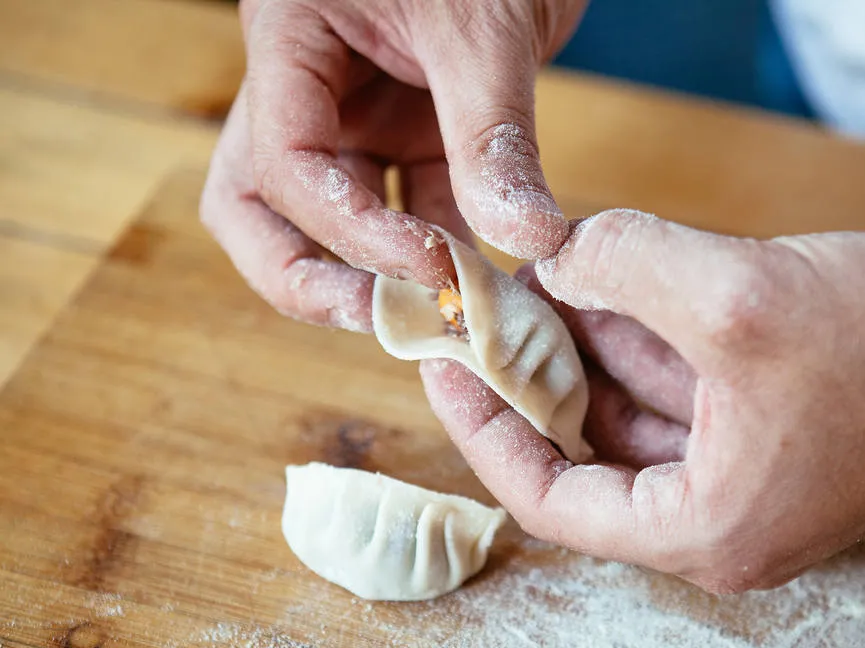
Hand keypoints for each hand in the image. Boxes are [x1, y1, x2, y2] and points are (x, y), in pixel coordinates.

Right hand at [200, 0, 585, 329]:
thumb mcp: (483, 30)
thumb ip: (492, 134)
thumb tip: (525, 237)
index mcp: (290, 38)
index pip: (282, 160)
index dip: (348, 228)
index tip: (426, 265)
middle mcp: (310, 87)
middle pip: (259, 205)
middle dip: (305, 275)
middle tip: (375, 321)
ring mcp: (358, 113)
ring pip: (330, 216)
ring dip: (376, 273)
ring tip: (433, 319)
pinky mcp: (412, 130)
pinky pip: (411, 203)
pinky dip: (439, 247)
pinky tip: (476, 285)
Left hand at [421, 209, 864, 592]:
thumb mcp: (740, 294)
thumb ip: (626, 265)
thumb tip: (554, 253)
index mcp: (705, 527)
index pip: (554, 498)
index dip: (486, 431)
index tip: (445, 370)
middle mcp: (719, 515)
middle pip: (589, 450)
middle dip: (535, 375)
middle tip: (485, 314)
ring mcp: (745, 470)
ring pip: (631, 412)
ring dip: (584, 347)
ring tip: (531, 285)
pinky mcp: (767, 425)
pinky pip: (676, 388)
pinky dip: (636, 338)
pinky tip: (598, 282)